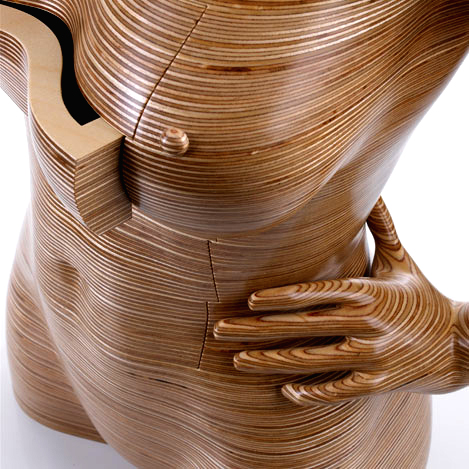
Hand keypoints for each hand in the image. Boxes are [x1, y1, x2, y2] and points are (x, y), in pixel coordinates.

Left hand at [214, 198, 468, 405]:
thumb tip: (373, 190)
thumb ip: (382, 227)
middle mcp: (365, 323)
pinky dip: (313, 392)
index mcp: (365, 291)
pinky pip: (341, 389)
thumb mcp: (402, 260)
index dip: (280, 298)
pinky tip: (286, 391)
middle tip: (221, 331)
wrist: (463, 343)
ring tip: (238, 361)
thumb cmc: (422, 297)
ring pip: (313, 360)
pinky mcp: (380, 382)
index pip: (313, 293)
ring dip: (271, 362)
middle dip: (256, 329)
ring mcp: (372, 355)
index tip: (250, 302)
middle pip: (301, 326)